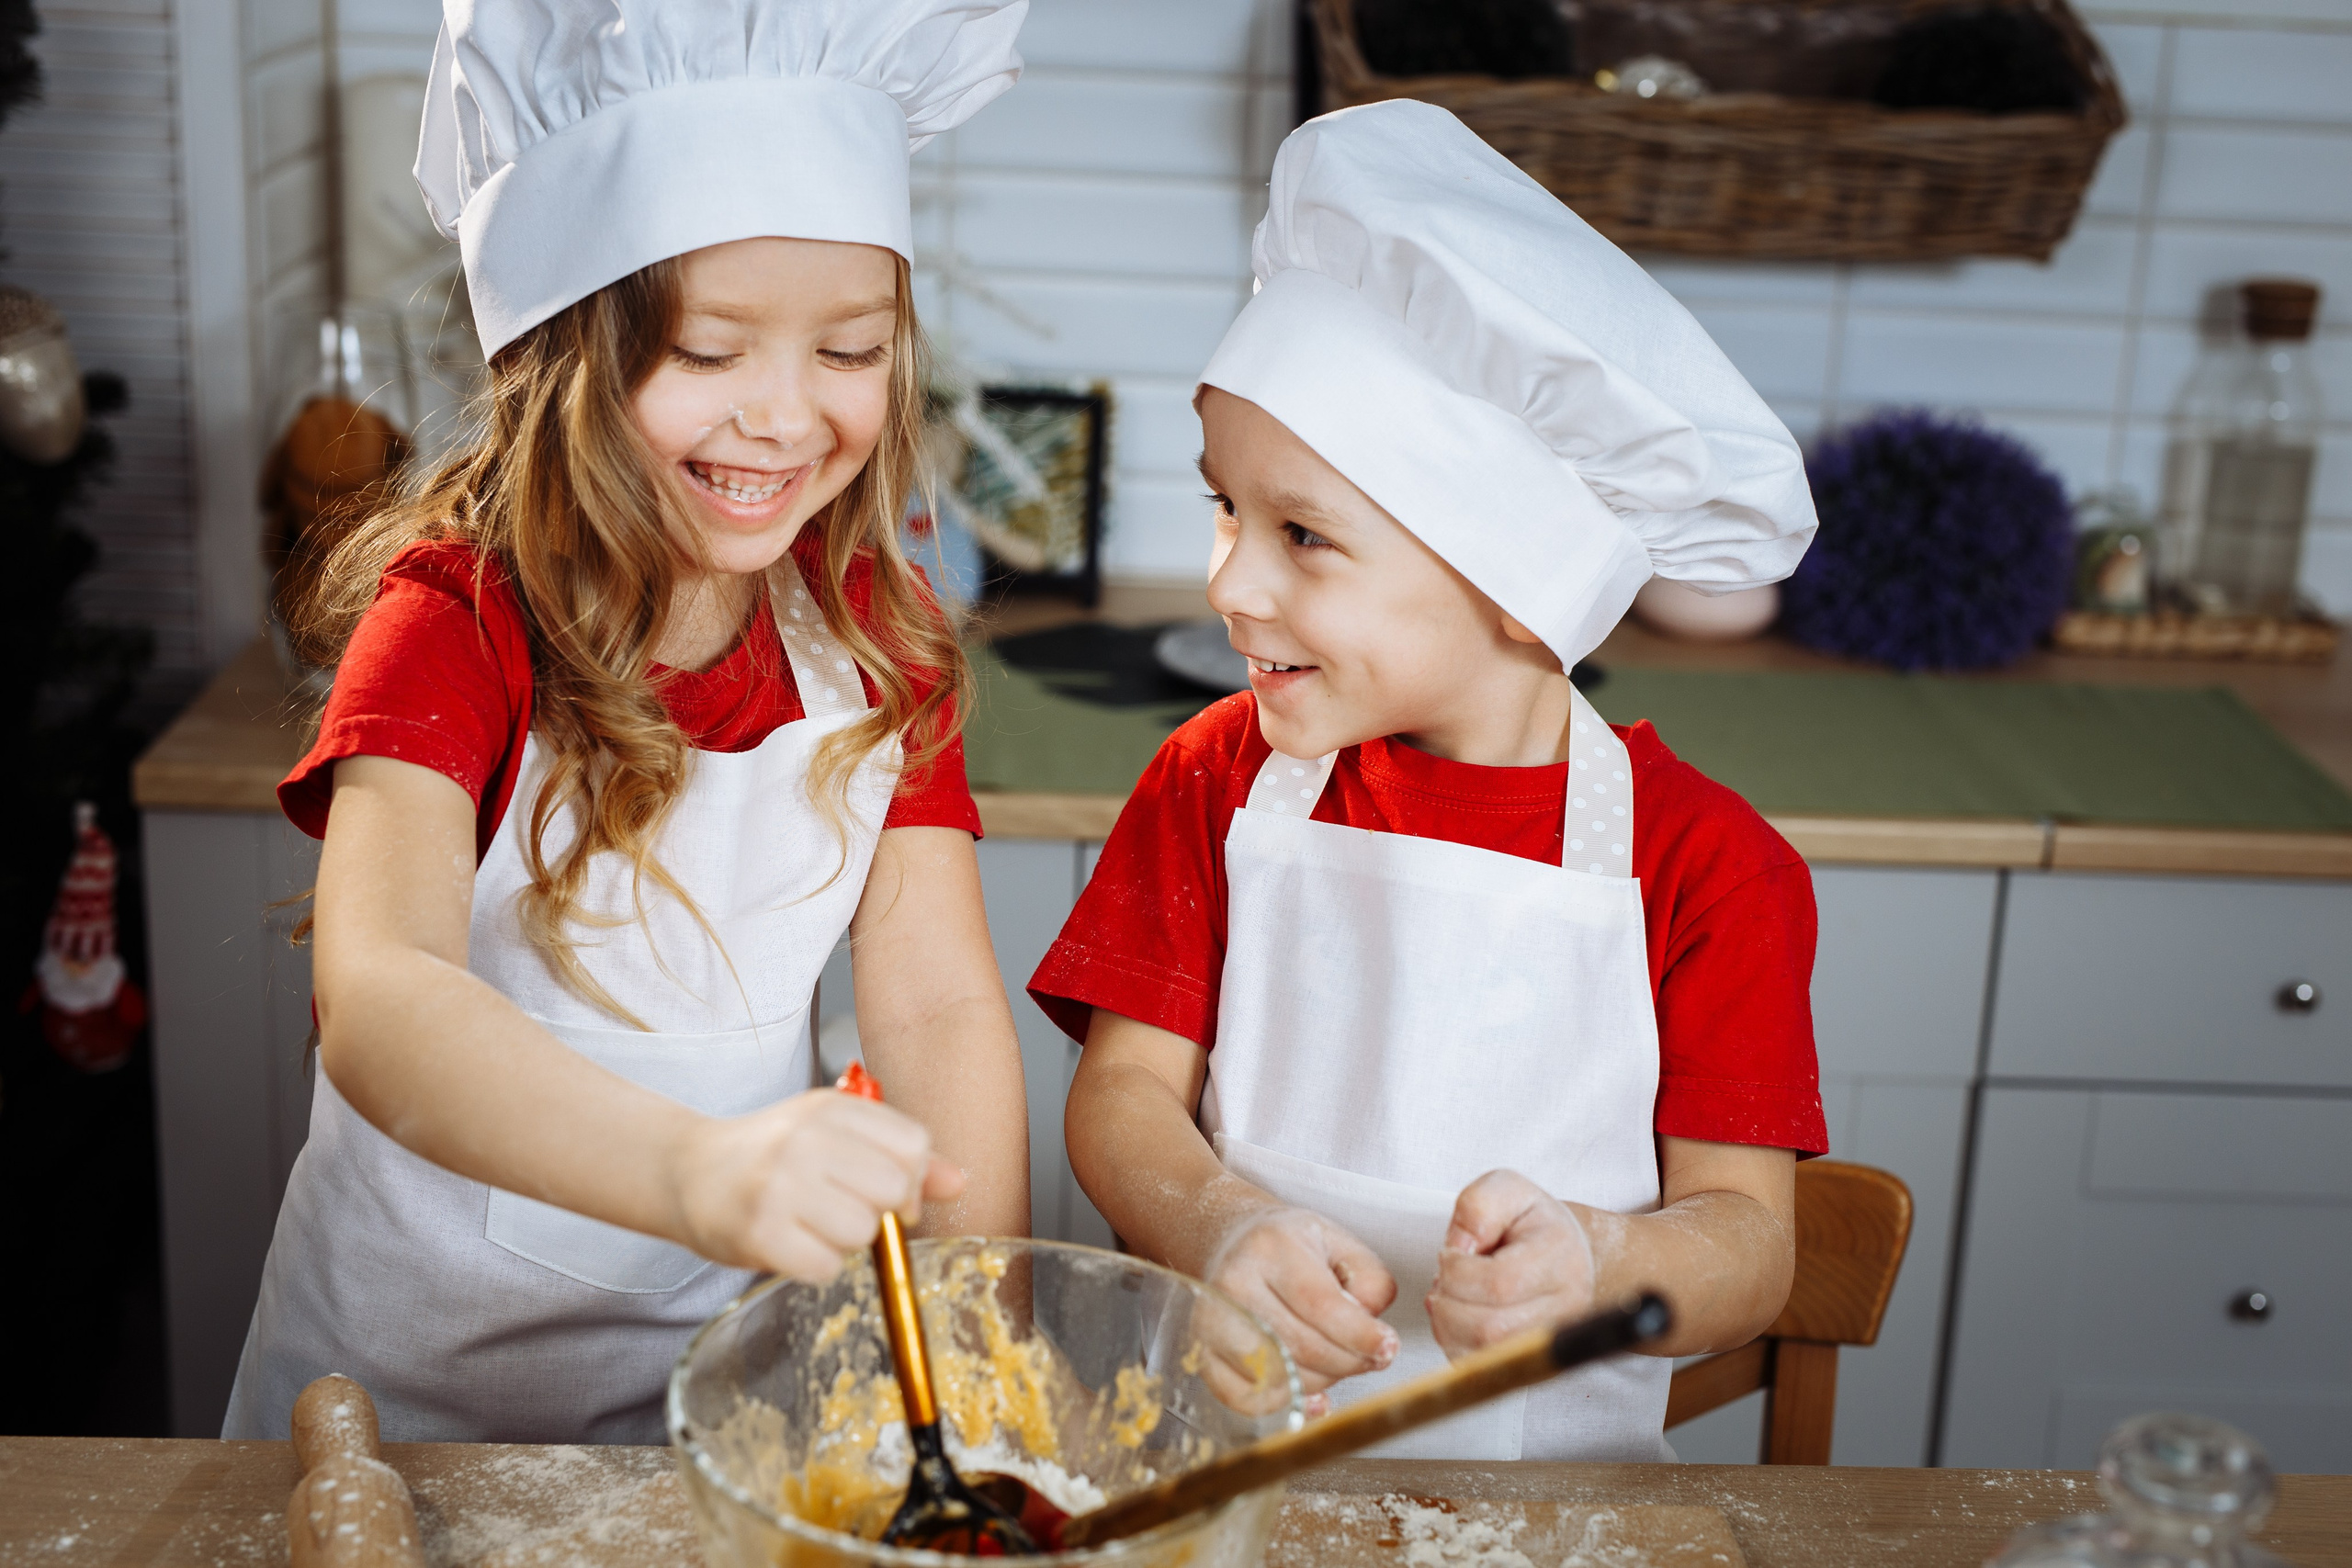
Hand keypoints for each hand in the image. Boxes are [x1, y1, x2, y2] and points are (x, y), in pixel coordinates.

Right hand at [670, 1088, 964, 1281]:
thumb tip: (959, 1181)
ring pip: (862, 1232)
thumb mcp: (836, 1135)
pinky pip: (825, 1267)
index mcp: (831, 1107)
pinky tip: (791, 1245)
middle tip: (839, 1208)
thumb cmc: (770, 1154)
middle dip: (878, 1211)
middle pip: (894, 1189)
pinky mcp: (758, 1232)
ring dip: (844, 1242)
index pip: (913, 1144)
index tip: (885, 1191)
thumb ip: (900, 1156)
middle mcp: (805, 1139)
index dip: (910, 1178)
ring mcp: (779, 1185)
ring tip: (810, 1225)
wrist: (686, 1172)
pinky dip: (814, 1266)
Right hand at [1206, 1206, 1399, 1411]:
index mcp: (1271, 1246)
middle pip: (1302, 1347)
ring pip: (1278, 1377)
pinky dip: (1285, 1404)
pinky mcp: (1201, 1352)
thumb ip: (1369, 1282)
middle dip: (1348, 1362)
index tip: (1387, 1348)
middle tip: (1371, 1358)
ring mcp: (1211, 1320)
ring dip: (1322, 1382)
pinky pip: (1245, 1399)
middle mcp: (1233, 1282)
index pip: (1320, 1304)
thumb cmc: (1291, 1246)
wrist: (1233, 1242)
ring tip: (1338, 1362)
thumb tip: (1371, 1332)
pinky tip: (1310, 1393)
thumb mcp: (1340, 1243)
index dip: (1359, 1335)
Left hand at [1426, 1170, 1595, 1358]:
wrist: (1567, 1255)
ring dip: (1447, 1324)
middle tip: (1444, 1278)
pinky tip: (1460, 1315)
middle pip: (1490, 1328)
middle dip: (1448, 1301)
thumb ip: (1478, 1206)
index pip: (1499, 1282)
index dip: (1458, 1271)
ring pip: (1483, 1354)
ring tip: (1450, 1295)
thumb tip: (1461, 1248)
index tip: (1451, 1253)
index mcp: (1560, 1256)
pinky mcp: (1533, 1362)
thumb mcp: (1506, 1190)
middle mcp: (1565, 1306)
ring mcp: (1551, 1340)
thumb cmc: (1531, 1223)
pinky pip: (1482, 1368)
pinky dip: (1454, 1342)